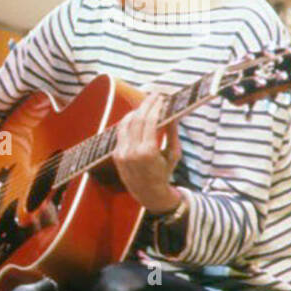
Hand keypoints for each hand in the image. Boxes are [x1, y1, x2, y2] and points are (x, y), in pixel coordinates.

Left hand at [112, 94, 181, 212]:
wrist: (149, 193)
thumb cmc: (165, 173)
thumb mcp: (174, 154)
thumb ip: (172, 132)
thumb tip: (173, 113)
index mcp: (148, 152)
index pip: (149, 121)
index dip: (155, 106)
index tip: (161, 98)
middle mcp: (132, 152)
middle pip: (137, 119)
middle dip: (146, 105)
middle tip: (154, 96)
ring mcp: (122, 153)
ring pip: (125, 123)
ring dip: (135, 111)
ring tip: (145, 104)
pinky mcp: (116, 154)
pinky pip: (121, 133)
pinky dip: (128, 122)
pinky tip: (136, 116)